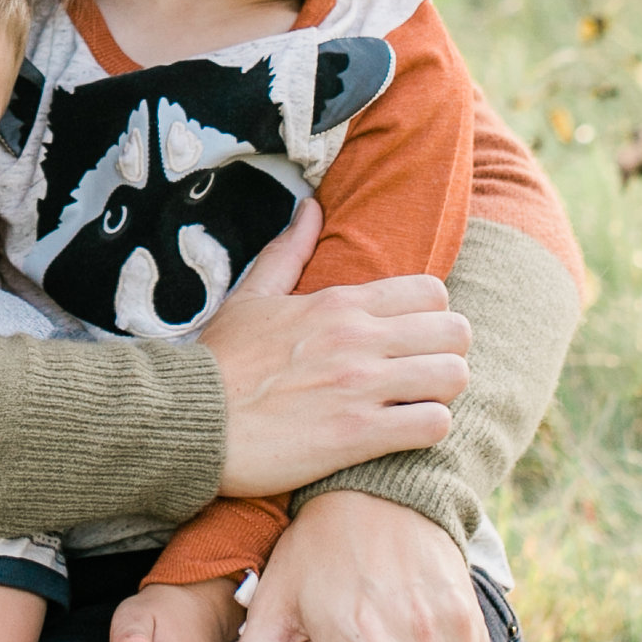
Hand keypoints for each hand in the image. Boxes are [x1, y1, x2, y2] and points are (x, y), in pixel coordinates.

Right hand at [199, 202, 470, 498]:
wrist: (186, 422)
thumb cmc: (219, 363)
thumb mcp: (250, 297)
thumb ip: (289, 252)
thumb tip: (312, 206)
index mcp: (339, 303)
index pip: (432, 291)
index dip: (432, 316)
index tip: (411, 337)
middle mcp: (358, 338)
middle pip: (455, 332)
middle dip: (446, 353)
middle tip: (421, 373)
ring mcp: (361, 387)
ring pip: (453, 376)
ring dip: (441, 392)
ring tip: (416, 403)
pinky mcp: (358, 435)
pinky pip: (433, 425)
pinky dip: (428, 429)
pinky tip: (403, 432)